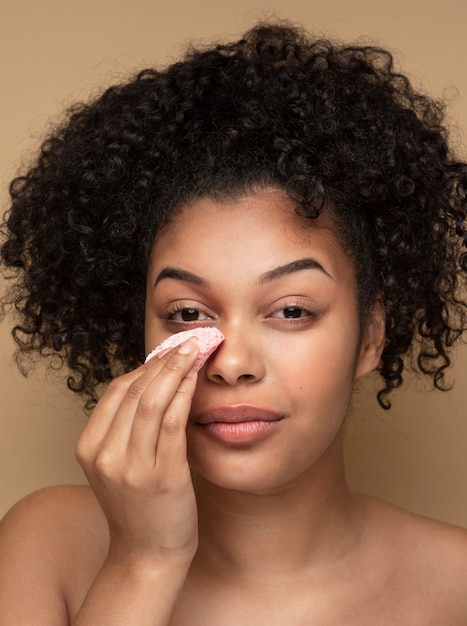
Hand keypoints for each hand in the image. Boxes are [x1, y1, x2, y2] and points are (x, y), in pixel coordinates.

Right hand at [75, 339, 199, 568]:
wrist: (147, 555)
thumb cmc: (139, 505)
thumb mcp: (118, 463)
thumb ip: (126, 427)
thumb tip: (154, 380)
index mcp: (90, 447)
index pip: (116, 391)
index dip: (145, 366)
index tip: (168, 350)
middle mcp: (105, 455)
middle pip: (134, 391)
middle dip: (164, 360)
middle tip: (187, 342)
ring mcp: (132, 467)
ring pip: (153, 401)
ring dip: (176, 369)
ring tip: (195, 350)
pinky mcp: (162, 476)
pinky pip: (173, 423)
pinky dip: (184, 394)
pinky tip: (196, 378)